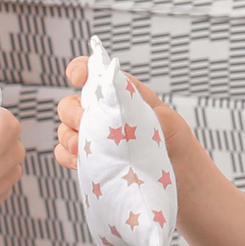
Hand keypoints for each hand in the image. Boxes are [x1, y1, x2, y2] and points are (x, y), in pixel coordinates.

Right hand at [54, 56, 178, 170]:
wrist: (180, 176)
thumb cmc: (174, 141)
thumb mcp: (169, 121)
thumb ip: (148, 112)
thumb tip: (129, 114)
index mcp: (119, 93)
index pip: (91, 72)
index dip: (79, 70)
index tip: (77, 78)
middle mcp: (101, 113)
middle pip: (69, 105)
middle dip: (72, 113)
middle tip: (86, 124)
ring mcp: (93, 137)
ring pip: (64, 131)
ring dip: (70, 139)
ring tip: (88, 150)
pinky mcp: (88, 160)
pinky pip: (64, 154)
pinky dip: (68, 158)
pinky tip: (84, 163)